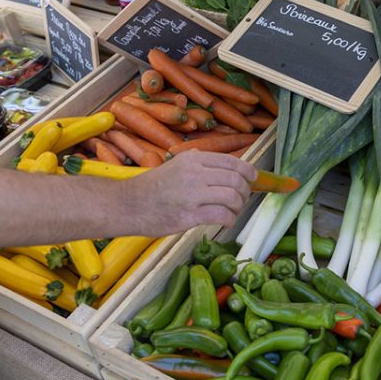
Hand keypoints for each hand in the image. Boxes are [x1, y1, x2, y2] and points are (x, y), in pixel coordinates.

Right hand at [130, 151, 257, 235]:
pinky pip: (222, 215)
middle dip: (245, 191)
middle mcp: (195, 173)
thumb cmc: (152, 187)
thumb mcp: (175, 165)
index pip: (233, 162)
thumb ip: (197, 162)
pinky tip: (225, 221)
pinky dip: (230, 219)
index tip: (253, 179)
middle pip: (237, 180)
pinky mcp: (189, 215)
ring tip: (233, 211)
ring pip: (233, 197)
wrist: (128, 204)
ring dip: (239, 206)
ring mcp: (192, 194)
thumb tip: (222, 164)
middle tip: (242, 199)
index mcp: (194, 159)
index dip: (248, 172)